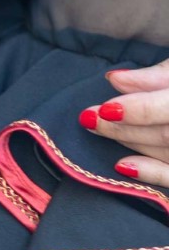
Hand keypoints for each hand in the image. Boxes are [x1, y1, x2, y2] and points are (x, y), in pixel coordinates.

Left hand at [80, 58, 168, 187]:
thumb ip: (157, 75)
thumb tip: (115, 79)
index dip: (139, 109)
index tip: (105, 107)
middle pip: (166, 134)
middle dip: (124, 126)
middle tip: (89, 117)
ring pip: (167, 152)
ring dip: (130, 143)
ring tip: (100, 129)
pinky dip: (151, 174)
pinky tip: (122, 165)